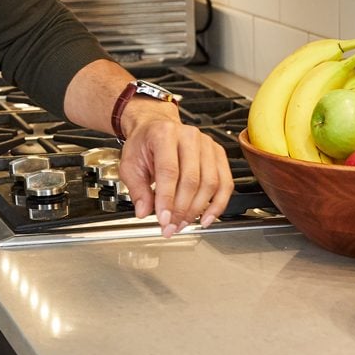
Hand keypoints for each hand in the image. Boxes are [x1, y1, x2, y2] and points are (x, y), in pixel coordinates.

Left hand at [119, 116, 233, 238]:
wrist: (156, 127)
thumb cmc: (144, 144)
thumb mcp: (130, 164)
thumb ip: (137, 189)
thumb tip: (144, 211)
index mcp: (164, 134)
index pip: (169, 170)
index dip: (167, 199)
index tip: (163, 220)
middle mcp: (188, 136)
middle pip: (191, 179)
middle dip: (181, 209)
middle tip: (171, 227)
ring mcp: (206, 144)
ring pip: (210, 183)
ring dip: (197, 210)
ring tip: (183, 223)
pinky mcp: (218, 153)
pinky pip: (225, 182)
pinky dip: (218, 204)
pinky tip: (206, 217)